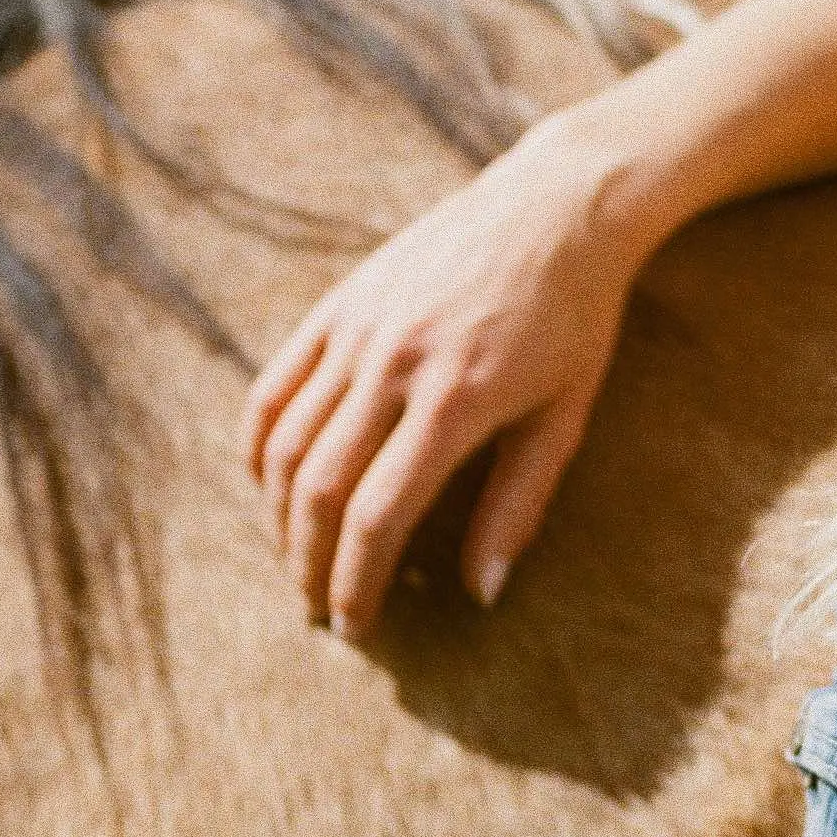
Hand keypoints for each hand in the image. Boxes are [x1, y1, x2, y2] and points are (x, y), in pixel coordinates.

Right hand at [246, 115, 645, 635]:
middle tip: (318, 610)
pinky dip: (260, 445)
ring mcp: (357, 330)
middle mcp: (393, 363)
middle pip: (318, 488)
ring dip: (279, 515)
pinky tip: (271, 488)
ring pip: (284, 443)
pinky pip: (275, 387)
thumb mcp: (564, 418)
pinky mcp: (337, 305)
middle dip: (309, 562)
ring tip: (297, 559)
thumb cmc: (576, 321)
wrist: (556, 208)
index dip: (358, 582)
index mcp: (457, 399)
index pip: (379, 515)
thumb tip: (480, 595)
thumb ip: (518, 507)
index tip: (357, 628)